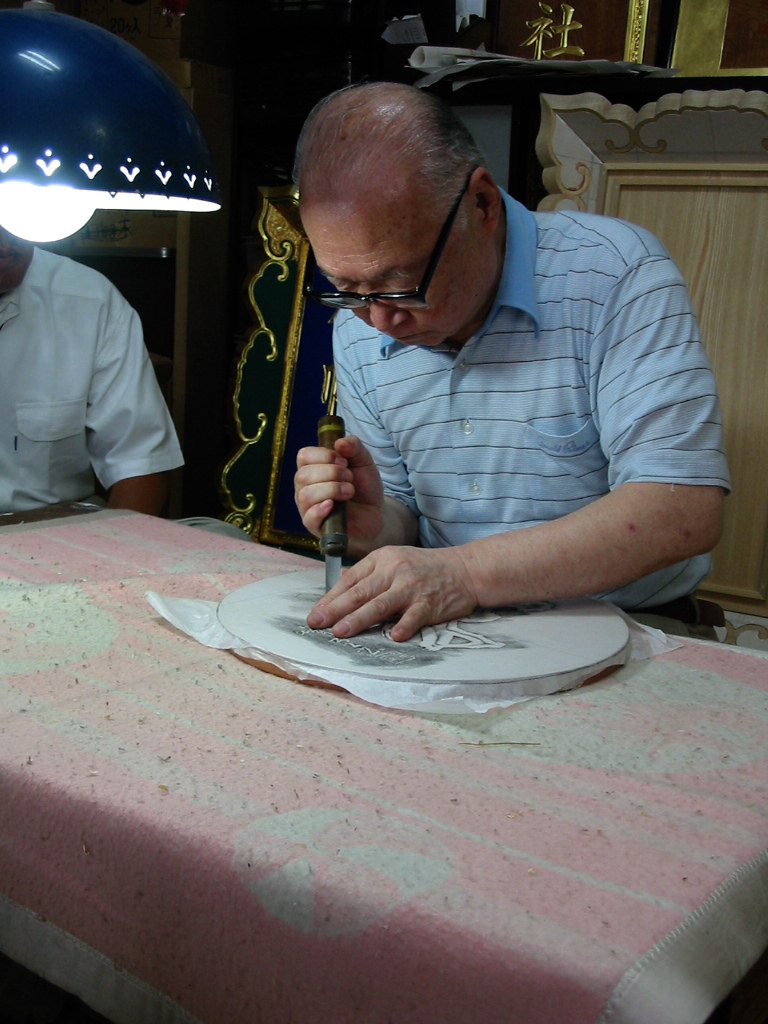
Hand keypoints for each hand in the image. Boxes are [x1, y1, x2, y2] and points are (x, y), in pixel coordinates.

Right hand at [295, 435, 385, 552]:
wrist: (375, 513)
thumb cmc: (364, 487)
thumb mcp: (364, 461)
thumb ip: (354, 447)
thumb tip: (339, 442)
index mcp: (312, 469)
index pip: (303, 456)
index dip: (324, 455)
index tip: (344, 461)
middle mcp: (305, 487)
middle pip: (303, 475)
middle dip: (332, 473)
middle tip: (350, 478)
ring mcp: (307, 507)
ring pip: (306, 495)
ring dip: (332, 489)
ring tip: (349, 492)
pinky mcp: (315, 526)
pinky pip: (309, 517)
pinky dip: (321, 509)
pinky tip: (334, 505)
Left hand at [306, 545, 478, 641]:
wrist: (464, 569)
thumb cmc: (425, 569)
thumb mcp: (395, 562)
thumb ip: (369, 576)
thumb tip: (340, 589)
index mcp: (382, 559)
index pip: (351, 580)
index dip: (331, 598)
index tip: (316, 613)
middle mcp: (394, 570)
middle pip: (361, 592)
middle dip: (335, 610)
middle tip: (316, 623)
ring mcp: (412, 587)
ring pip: (380, 605)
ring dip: (359, 619)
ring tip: (340, 632)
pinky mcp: (429, 603)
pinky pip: (414, 616)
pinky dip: (404, 626)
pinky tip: (393, 637)